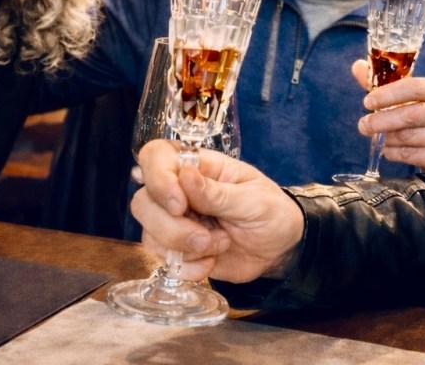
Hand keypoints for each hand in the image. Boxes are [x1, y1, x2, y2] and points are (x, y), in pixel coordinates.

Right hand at [132, 139, 304, 283]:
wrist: (281, 248)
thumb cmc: (271, 211)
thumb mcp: (253, 199)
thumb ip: (218, 192)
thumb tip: (185, 175)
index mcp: (200, 166)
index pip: (156, 156)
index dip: (157, 179)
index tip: (179, 205)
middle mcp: (180, 190)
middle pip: (143, 201)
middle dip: (172, 226)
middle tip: (206, 236)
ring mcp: (176, 220)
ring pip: (149, 232)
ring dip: (183, 247)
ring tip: (219, 244)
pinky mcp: (178, 248)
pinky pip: (162, 258)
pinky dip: (186, 267)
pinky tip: (211, 262)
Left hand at [352, 59, 424, 172]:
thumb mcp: (411, 100)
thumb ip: (385, 84)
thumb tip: (357, 66)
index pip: (415, 87)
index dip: (388, 94)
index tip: (367, 102)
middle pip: (412, 114)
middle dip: (382, 121)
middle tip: (363, 125)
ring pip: (411, 137)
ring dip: (388, 138)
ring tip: (377, 138)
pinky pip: (414, 155)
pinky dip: (396, 153)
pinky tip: (389, 150)